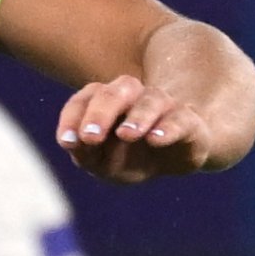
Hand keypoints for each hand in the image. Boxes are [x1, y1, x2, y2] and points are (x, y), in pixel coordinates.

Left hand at [55, 73, 224, 182]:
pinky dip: (167, 128)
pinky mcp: (188, 122)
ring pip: (149, 101)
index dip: (73, 118)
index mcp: (106, 101)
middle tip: (90, 136)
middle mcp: (133, 97)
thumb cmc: (131, 157)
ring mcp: (162, 106)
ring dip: (137, 117)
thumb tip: (77, 144)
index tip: (66, 142)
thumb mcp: (103, 162)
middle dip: (100, 113)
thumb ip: (86, 153)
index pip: (85, 99)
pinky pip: (179, 120)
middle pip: (115, 93)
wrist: (174, 160)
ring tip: (126, 134)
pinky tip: (155, 140)